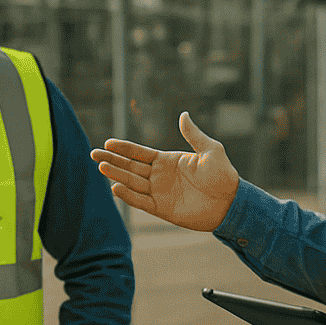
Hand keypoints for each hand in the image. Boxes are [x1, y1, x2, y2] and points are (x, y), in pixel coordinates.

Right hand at [90, 112, 239, 231]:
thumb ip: (194, 135)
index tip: (108, 142)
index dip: (124, 148)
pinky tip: (115, 187)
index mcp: (167, 161)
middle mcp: (159, 176)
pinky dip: (128, 196)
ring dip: (116, 175)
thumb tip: (183, 115)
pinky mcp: (162, 209)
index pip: (140, 153)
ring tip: (101, 167)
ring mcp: (159, 192)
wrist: (231, 203)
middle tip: (94, 154)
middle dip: (112, 160)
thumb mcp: (211, 150)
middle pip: (130, 167)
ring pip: (132, 183)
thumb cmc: (223, 175)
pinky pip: (141, 202)